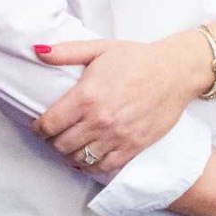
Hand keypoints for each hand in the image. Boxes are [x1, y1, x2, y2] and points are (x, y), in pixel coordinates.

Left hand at [32, 35, 206, 172]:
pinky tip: (89, 158)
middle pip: (60, 145)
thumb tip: (38, 50)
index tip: (41, 126)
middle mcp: (100, 119)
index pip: (48, 124)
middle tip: (56, 136)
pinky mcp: (134, 145)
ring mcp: (117, 135)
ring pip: (79, 158)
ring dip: (70, 154)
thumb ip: (67, 52)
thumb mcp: (101, 49)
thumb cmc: (138, 59)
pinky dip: (91, 166)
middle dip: (53, 141)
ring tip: (72, 146)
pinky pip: (104, 166)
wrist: (177, 71)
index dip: (39, 128)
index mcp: (86, 96)